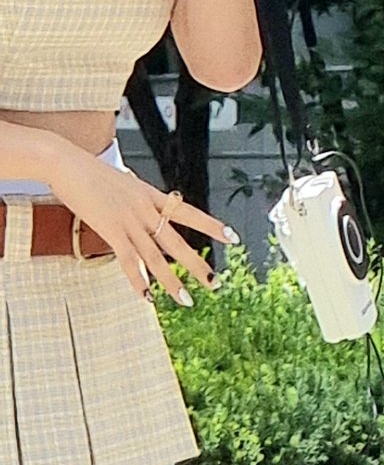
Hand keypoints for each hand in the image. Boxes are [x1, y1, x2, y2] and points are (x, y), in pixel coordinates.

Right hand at [46, 141, 236, 305]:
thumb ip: (137, 198)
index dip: (211, 226)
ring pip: (156, 257)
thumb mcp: (124, 183)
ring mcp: (129, 221)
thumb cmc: (91, 173)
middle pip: (177, 242)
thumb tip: (146, 206)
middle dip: (197, 265)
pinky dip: (138, 280)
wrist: (69, 164)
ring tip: (187, 300)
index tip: (232, 237)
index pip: (189, 213)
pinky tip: (147, 297)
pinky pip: (128, 260)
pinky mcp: (110, 230)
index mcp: (151, 195)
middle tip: (215, 283)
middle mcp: (146, 210)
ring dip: (171, 281)